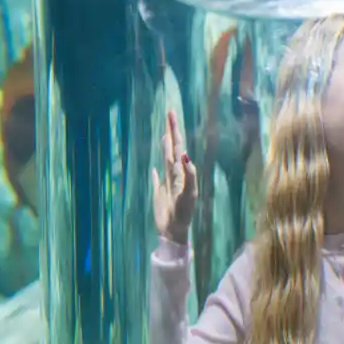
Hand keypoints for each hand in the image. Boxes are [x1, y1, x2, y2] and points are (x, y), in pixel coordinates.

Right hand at [152, 109, 197, 244]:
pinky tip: (154, 167)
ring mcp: (167, 182)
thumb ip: (189, 175)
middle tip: (169, 113)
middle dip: (171, 131)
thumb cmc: (184, 213)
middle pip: (173, 147)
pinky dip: (155, 172)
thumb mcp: (189, 194)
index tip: (171, 114)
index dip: (175, 130)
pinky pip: (157, 178)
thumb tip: (184, 155)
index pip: (179, 146)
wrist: (174, 230)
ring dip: (165, 146)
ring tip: (164, 133)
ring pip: (166, 159)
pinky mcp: (159, 192)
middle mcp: (175, 174)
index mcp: (182, 172)